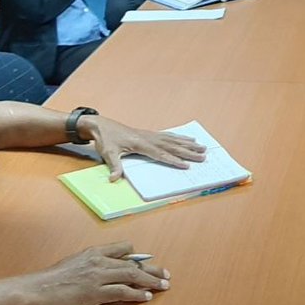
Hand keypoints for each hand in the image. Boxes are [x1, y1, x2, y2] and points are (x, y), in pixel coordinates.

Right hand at [26, 242, 170, 304]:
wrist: (36, 290)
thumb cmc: (51, 280)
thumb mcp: (74, 263)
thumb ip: (92, 264)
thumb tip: (106, 270)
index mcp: (93, 252)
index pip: (124, 248)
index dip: (137, 256)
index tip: (147, 263)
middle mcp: (98, 261)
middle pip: (133, 263)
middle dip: (152, 269)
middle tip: (166, 275)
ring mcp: (98, 277)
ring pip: (132, 276)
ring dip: (151, 281)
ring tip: (163, 286)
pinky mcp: (95, 293)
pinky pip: (122, 292)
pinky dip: (137, 294)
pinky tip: (146, 298)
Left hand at [80, 115, 206, 179]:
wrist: (101, 125)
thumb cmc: (105, 139)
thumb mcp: (107, 153)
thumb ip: (114, 166)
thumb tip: (114, 179)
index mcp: (140, 143)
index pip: (160, 154)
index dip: (174, 160)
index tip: (186, 165)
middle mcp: (148, 138)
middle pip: (172, 146)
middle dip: (188, 152)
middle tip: (203, 157)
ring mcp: (150, 135)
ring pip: (173, 140)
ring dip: (188, 144)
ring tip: (202, 147)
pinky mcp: (150, 134)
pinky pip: (169, 136)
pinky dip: (180, 138)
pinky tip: (189, 139)